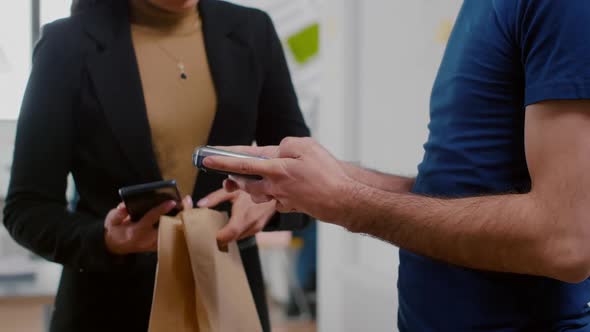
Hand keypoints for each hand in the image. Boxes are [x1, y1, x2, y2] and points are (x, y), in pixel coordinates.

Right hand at [104, 195, 192, 254]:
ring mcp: (155, 243)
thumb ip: (118, 214)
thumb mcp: (111, 221)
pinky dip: (179, 223)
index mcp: (136, 231)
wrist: (115, 247)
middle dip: (179, 213)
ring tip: (187, 203)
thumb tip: (124, 206)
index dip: (161, 209)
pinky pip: (173, 233)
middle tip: (186, 200)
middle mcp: (148, 239)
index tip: (172, 201)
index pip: (151, 218)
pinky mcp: (159, 244)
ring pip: (173, 230)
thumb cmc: (115, 231)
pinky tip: (184, 212)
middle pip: (169, 225)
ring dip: (181, 217)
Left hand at [197, 189, 276, 246]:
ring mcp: (256, 227)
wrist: (276, 188)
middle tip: (210, 231)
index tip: (208, 234)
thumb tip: (200, 204)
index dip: (218, 237)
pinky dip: (237, 232)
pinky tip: (232, 224)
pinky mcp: (259, 228)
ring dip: (229, 235)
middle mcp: (251, 224)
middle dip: (221, 237)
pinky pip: (244, 234)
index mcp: (244, 215)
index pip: (229, 235)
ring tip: (220, 227)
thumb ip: (216, 198)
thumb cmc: (255, 186)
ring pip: (238, 238)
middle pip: (232, 239)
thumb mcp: (233, 189)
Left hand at [203, 138, 353, 221]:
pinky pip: (275, 200)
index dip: (223, 160)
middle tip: (227, 175)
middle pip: (246, 182)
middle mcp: (275, 185)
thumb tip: (278, 151)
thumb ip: (287, 145)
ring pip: (258, 193)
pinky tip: (283, 189)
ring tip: (250, 181)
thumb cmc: (327, 173)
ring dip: (251, 187)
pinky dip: (273, 194)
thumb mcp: (307, 146)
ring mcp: (282, 198)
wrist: (343, 199)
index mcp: (276, 168)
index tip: (207, 158)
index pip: (243, 162)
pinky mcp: (290, 206)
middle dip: (234, 178)